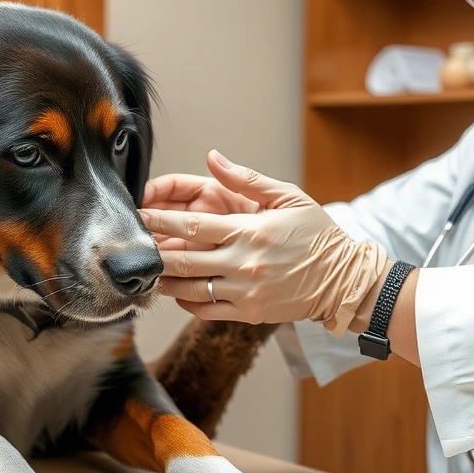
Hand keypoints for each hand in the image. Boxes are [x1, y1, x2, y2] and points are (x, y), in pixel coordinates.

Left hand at [137, 151, 391, 333]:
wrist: (344, 280)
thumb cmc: (316, 235)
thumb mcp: (287, 197)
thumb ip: (246, 179)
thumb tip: (213, 159)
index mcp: (250, 232)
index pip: (191, 226)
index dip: (159, 221)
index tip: (137, 215)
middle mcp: (243, 264)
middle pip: (182, 260)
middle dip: (152, 252)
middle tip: (129, 246)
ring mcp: (244, 292)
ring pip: (188, 288)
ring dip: (163, 280)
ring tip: (146, 270)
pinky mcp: (248, 313)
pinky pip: (205, 310)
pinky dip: (185, 300)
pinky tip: (176, 290)